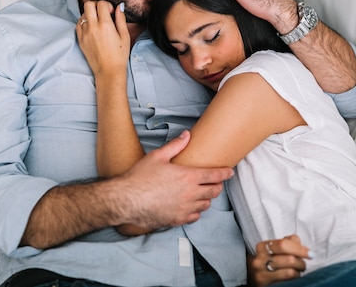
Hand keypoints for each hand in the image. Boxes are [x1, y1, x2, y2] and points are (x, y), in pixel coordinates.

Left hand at [76, 0, 129, 75]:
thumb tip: (119, 6)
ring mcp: (84, 33)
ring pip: (83, 14)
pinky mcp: (80, 39)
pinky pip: (78, 24)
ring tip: (98, 22)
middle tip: (103, 13)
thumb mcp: (125, 36)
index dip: (107, 5)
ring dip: (90, 14)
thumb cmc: (119, 55)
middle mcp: (93, 27)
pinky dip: (84, 22)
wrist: (108, 71)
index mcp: (105, 25)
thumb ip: (121, 19)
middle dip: (96, 5)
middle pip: (88, 5)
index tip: (111, 12)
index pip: (101, 4)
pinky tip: (92, 27)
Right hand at [116, 131, 234, 229]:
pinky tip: (191, 206)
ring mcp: (185, 208)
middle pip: (214, 191)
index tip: (230, 172)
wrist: (126, 200)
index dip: (225, 173)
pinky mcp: (177, 220)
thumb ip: (175, 146)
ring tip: (203, 193)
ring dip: (207, 198)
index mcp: (188, 176)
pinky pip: (195, 217)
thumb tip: (187, 135)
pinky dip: (196, 211)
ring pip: (206, 205)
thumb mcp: (157, 156)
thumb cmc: (140, 177)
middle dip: (218, 185)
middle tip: (216, 182)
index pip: (215, 175)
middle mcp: (190, 194)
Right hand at [248, 235, 312, 286]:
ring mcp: (262, 275)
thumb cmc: (267, 260)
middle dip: (301, 262)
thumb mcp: (274, 248)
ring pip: (290, 272)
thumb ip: (288, 242)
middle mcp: (259, 261)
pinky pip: (287, 281)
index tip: (310, 254)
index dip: (300, 249)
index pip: (284, 244)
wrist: (252, 276)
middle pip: (289, 259)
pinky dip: (294, 278)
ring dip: (299, 271)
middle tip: (302, 264)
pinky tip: (293, 277)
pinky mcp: (265, 285)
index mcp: (262, 247)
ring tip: (298, 270)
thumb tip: (300, 245)